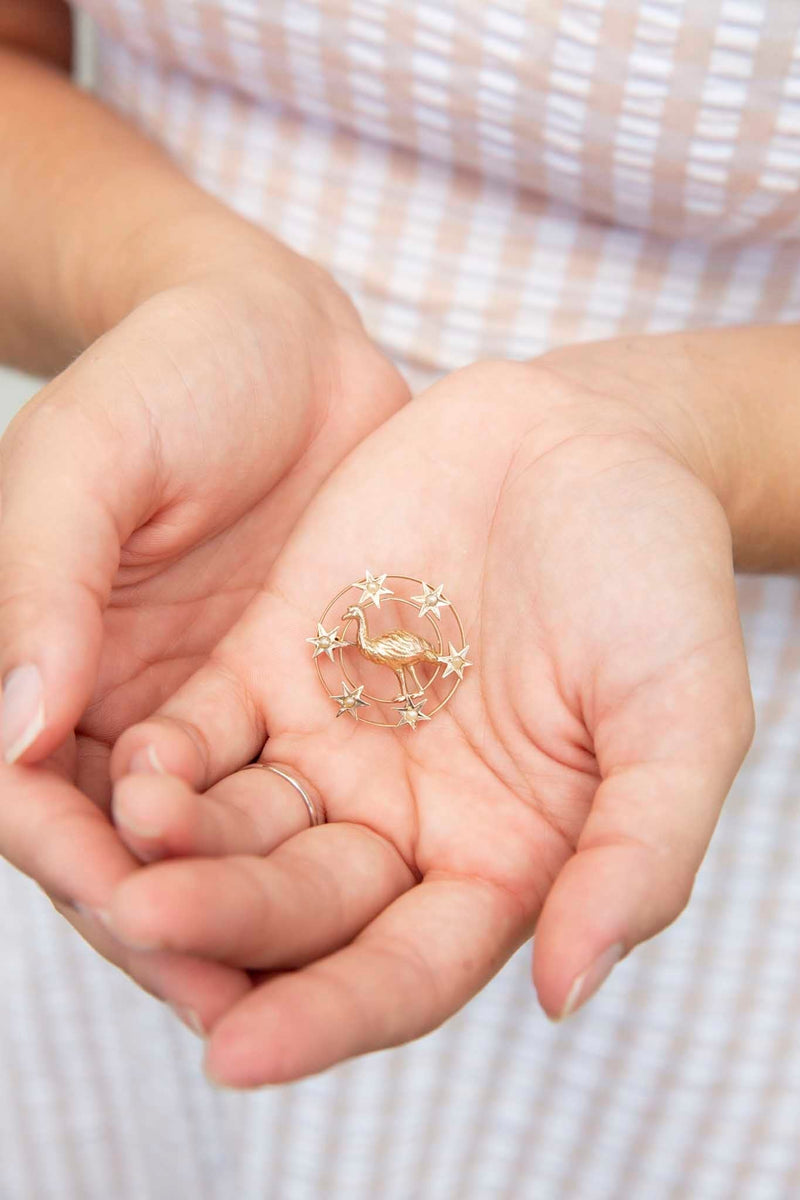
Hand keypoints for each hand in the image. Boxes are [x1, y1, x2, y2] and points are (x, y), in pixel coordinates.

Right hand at [0, 214, 407, 1014]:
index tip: (134, 910)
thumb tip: (15, 736)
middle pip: (132, 855)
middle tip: (233, 1001)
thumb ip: (41, 583)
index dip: (79, 861)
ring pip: (223, 853)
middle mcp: (124, 716)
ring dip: (256, 923)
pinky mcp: (303, 707)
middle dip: (173, 926)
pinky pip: (309, 803)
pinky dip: (328, 861)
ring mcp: (217, 719)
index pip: (38, 800)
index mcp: (44, 667)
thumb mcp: (89, 456)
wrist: (288, 337)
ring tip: (310, 993)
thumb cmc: (168, 374)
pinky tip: (376, 909)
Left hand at [104, 347, 753, 1084]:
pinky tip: (132, 770)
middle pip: (301, 906)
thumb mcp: (684, 713)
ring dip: (174, 852)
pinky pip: (206, 728)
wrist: (587, 439)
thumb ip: (641, 852)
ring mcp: (335, 738)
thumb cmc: (656, 577)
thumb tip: (566, 989)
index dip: (328, 1016)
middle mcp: (404, 818)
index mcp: (501, 860)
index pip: (403, 970)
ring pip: (236, 826)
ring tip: (120, 859)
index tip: (240, 1053)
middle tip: (148, 927)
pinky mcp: (279, 659)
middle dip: (226, 926)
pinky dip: (167, 758)